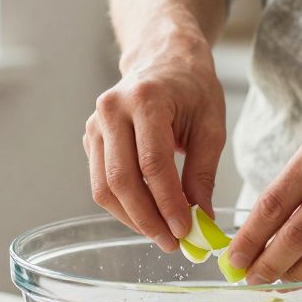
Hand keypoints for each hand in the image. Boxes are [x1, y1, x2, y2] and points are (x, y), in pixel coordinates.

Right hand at [83, 39, 226, 251]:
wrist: (163, 59)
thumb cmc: (192, 89)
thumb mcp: (211, 126)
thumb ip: (203, 173)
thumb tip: (200, 220)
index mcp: (145, 99)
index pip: (152, 163)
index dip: (168, 203)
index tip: (186, 230)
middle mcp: (111, 110)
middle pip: (121, 179)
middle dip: (147, 219)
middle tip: (172, 243)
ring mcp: (95, 124)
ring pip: (104, 187)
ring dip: (133, 219)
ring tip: (162, 235)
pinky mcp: (90, 139)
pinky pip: (101, 183)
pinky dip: (124, 207)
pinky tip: (148, 216)